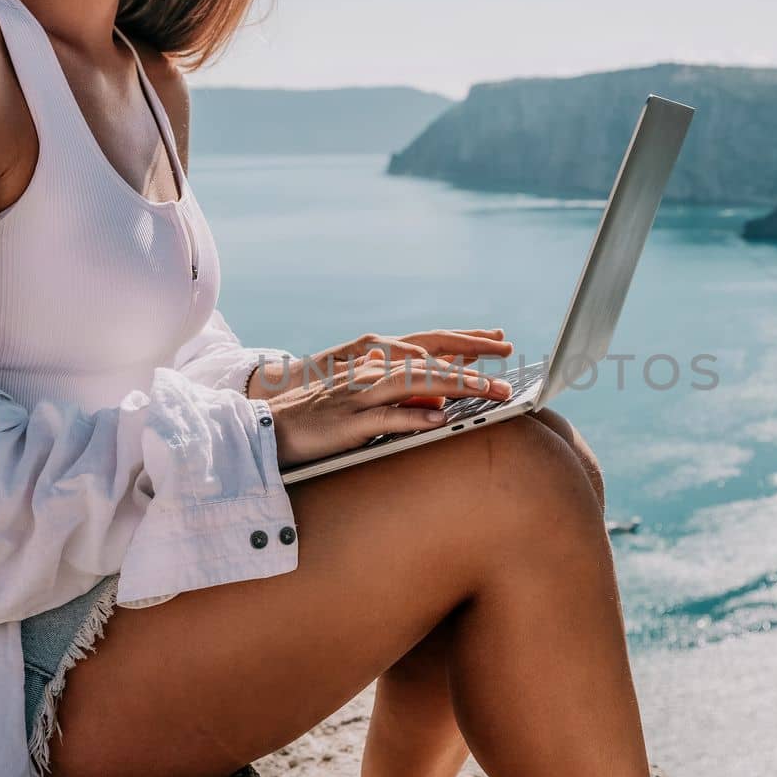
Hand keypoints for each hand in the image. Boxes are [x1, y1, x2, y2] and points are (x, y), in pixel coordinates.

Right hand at [266, 355, 513, 466]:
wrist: (270, 429)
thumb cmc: (320, 421)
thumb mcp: (364, 404)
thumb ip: (400, 399)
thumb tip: (437, 402)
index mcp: (377, 368)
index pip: (429, 353)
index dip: (465, 349)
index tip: (499, 346)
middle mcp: (371, 375)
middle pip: (430, 366)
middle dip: (471, 372)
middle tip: (506, 383)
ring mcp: (360, 397)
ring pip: (414, 385)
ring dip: (453, 387)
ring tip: (486, 392)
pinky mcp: (348, 423)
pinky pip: (386, 418)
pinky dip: (415, 416)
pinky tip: (440, 419)